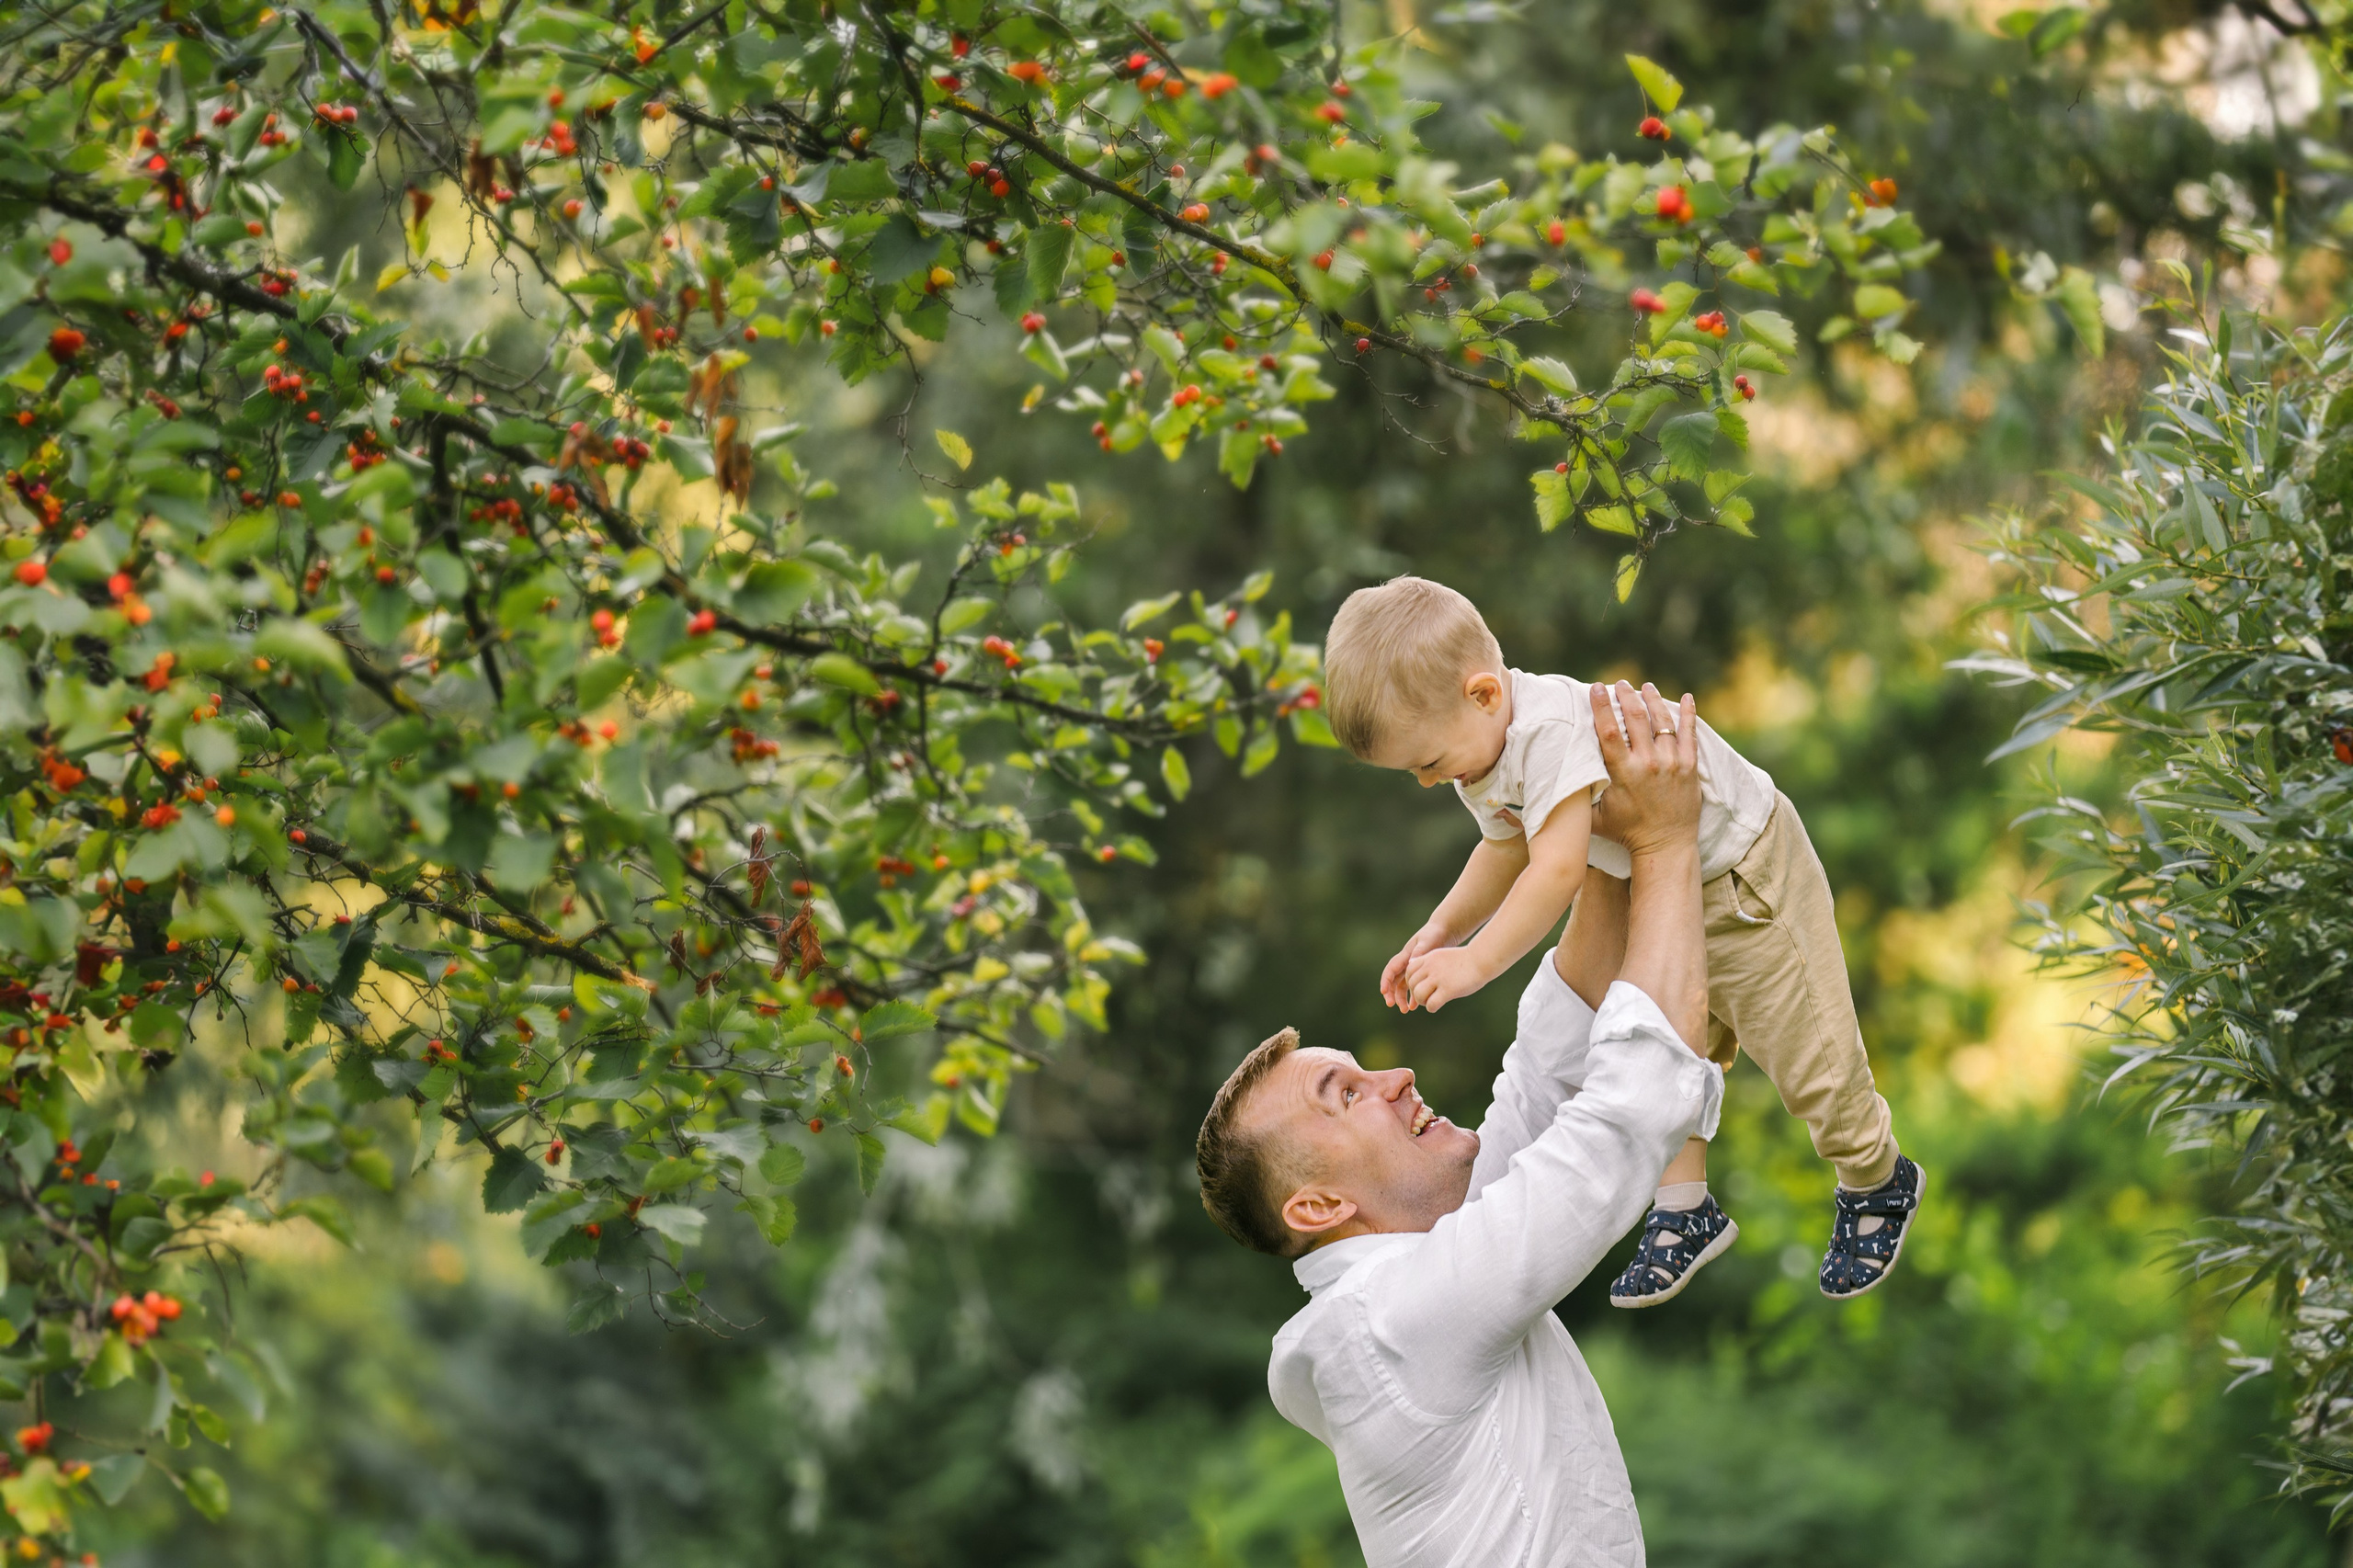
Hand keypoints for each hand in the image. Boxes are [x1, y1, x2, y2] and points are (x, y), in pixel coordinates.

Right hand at [1381, 923, 1452, 1009]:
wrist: (1444, 931)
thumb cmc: (1435, 934)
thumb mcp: (1428, 941)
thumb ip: (1420, 951)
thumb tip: (1412, 962)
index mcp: (1405, 955)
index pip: (1391, 969)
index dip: (1385, 980)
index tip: (1383, 991)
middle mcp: (1405, 963)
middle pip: (1393, 980)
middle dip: (1390, 993)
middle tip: (1391, 1004)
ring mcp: (1412, 968)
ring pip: (1401, 986)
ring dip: (1401, 998)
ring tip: (1405, 1010)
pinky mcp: (1420, 973)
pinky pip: (1413, 987)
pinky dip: (1412, 996)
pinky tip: (1415, 1006)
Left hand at [1404, 944, 1492, 1012]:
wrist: (1482, 959)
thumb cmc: (1465, 959)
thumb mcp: (1442, 955)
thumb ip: (1427, 960)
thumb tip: (1411, 963)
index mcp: (1429, 958)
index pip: (1409, 971)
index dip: (1412, 981)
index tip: (1420, 986)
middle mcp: (1431, 967)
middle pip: (1411, 984)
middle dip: (1416, 993)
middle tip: (1426, 997)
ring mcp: (1439, 978)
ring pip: (1418, 994)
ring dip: (1422, 1001)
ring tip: (1430, 1002)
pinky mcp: (1448, 990)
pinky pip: (1431, 1004)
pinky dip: (1431, 1007)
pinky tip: (1437, 1006)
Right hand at [1589, 681, 1700, 859]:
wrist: (1665, 846)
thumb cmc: (1626, 832)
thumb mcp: (1595, 818)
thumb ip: (1577, 798)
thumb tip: (1548, 785)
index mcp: (1623, 773)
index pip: (1609, 731)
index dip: (1601, 706)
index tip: (1596, 687)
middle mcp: (1648, 764)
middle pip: (1635, 718)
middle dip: (1626, 696)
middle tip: (1619, 684)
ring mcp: (1671, 763)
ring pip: (1661, 721)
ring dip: (1652, 699)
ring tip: (1644, 686)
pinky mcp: (1689, 767)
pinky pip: (1690, 734)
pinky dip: (1688, 713)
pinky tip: (1686, 697)